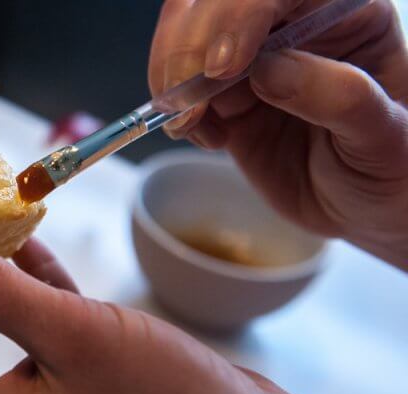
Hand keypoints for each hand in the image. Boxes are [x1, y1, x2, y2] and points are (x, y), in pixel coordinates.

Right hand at [149, 0, 407, 268]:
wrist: (366, 208)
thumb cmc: (393, 168)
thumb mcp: (385, 137)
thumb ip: (340, 98)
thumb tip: (269, 70)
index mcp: (345, 11)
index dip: (241, 13)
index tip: (224, 66)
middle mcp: (293, 23)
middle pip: (216, 1)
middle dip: (191, 46)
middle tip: (190, 103)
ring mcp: (253, 58)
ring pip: (186, 33)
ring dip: (172, 75)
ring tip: (191, 124)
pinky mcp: (225, 95)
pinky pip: (181, 85)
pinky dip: (176, 109)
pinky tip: (204, 137)